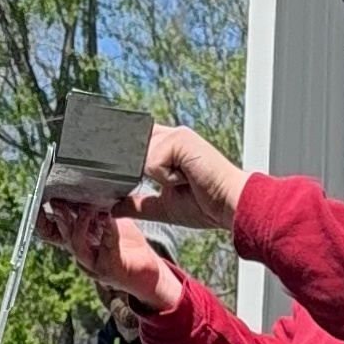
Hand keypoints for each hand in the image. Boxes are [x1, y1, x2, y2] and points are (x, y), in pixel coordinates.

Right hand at [33, 197, 192, 316]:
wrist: (149, 273)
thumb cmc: (128, 247)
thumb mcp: (107, 224)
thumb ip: (94, 211)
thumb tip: (84, 188)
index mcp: (78, 241)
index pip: (52, 231)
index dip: (42, 220)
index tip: (41, 202)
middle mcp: (81, 253)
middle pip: (62, 235)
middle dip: (59, 217)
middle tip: (58, 200)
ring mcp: (93, 263)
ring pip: (77, 244)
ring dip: (80, 225)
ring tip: (86, 209)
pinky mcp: (110, 268)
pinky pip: (106, 247)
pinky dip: (108, 231)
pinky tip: (109, 218)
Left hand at [133, 122, 253, 230]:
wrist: (229, 207)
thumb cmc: (205, 205)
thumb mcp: (162, 207)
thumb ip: (137, 205)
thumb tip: (114, 208)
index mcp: (167, 148)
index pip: (135, 144)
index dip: (125, 160)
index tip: (122, 175)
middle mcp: (171, 137)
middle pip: (131, 149)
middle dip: (135, 170)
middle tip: (162, 186)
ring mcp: (176, 135)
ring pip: (140, 157)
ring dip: (157, 178)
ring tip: (182, 182)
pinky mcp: (180, 139)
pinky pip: (153, 162)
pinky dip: (166, 178)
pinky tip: (187, 178)